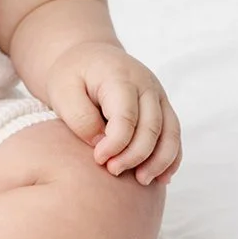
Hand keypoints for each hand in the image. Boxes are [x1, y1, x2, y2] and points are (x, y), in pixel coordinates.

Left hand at [44, 43, 182, 185]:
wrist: (89, 57)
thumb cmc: (73, 75)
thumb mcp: (62, 89)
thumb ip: (80, 116)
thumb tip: (100, 142)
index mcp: (120, 76)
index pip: (126, 116)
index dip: (115, 143)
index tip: (98, 159)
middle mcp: (146, 84)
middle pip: (151, 127)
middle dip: (135, 156)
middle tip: (113, 171)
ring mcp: (158, 96)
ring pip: (170, 133)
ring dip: (159, 161)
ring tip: (141, 181)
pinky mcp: (162, 108)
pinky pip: (174, 136)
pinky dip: (171, 158)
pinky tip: (160, 178)